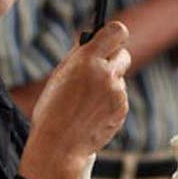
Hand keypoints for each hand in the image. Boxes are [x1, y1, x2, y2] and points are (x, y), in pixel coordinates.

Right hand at [19, 22, 130, 178]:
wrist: (59, 146)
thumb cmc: (53, 110)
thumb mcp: (59, 75)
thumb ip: (78, 55)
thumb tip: (91, 39)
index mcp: (87, 60)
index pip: (117, 31)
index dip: (115, 34)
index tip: (111, 38)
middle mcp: (106, 73)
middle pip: (124, 54)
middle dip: (113, 59)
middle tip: (100, 69)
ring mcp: (117, 92)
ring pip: (120, 78)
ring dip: (109, 84)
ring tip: (86, 102)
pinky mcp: (122, 109)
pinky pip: (120, 97)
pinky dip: (110, 102)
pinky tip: (92, 113)